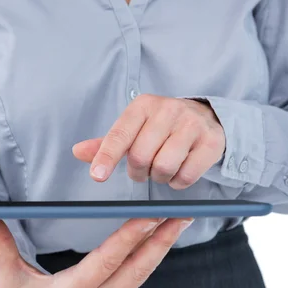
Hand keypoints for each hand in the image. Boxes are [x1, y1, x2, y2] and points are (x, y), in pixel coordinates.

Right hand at [0, 216, 193, 287]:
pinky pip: (140, 275)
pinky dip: (154, 255)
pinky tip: (164, 237)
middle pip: (137, 266)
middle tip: (181, 212)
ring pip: (144, 271)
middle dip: (161, 238)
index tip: (150, 215)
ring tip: (180, 220)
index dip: (130, 237)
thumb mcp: (5, 276)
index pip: (108, 259)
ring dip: (163, 245)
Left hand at [72, 95, 225, 189]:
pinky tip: (179, 172)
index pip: (120, 135)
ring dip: (159, 177)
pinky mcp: (210, 142)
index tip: (98, 176)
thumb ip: (108, 143)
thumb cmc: (162, 127)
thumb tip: (77, 151)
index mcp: (143, 105)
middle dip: (138, 172)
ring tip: (162, 169)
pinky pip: (186, 175)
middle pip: (140, 156)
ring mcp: (191, 125)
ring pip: (163, 167)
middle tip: (143, 170)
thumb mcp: (135, 128)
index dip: (107, 157)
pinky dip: (178, 182)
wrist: (207, 117)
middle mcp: (168, 110)